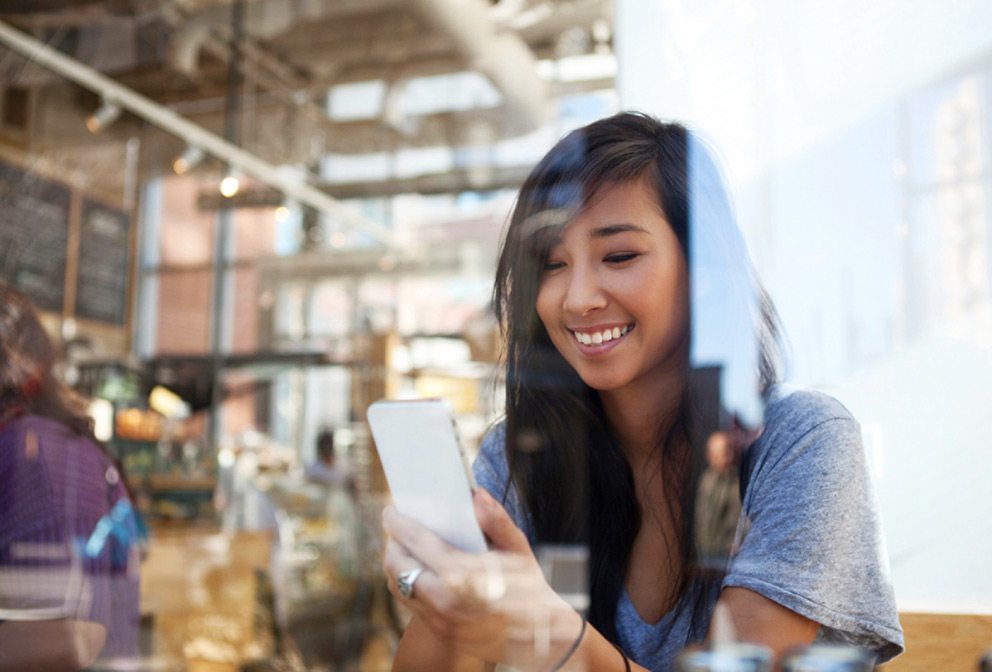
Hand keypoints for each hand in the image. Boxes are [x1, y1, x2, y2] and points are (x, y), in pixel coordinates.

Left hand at [383, 489, 583, 670]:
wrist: (541, 637)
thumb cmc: (530, 588)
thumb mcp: (517, 549)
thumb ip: (496, 520)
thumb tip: (477, 495)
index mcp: (461, 573)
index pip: (416, 541)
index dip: (398, 523)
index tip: (391, 511)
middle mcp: (444, 598)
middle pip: (397, 565)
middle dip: (393, 542)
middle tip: (396, 528)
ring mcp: (440, 619)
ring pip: (398, 586)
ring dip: (396, 564)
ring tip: (404, 547)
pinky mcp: (440, 632)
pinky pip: (410, 603)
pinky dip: (407, 583)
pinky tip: (418, 571)